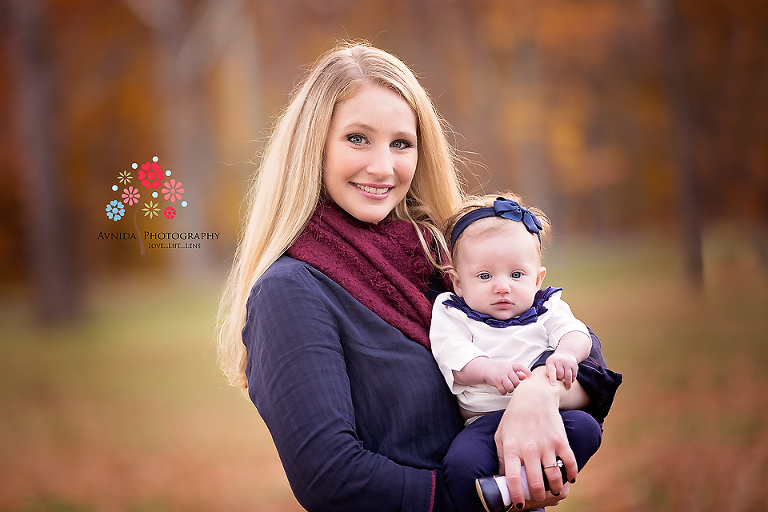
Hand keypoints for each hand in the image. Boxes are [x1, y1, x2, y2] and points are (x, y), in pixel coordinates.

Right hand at [484, 361, 530, 394]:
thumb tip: (527, 377)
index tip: (530, 376)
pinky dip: (503, 392)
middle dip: (515, 385)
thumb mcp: (509, 368)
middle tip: (512, 384)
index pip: (521, 367)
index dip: (526, 371)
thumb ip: (518, 372)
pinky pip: (503, 391)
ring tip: (507, 387)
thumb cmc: (500, 369)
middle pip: (516, 382)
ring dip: (509, 389)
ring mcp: (501, 376)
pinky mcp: (496, 382)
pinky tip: (502, 389)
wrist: (486, 368)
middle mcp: (507, 370)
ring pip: (510, 388)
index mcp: (511, 366)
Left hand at [494, 368, 578, 506]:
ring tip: (554, 492)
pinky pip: (569, 463)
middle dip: (538, 496)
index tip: (519, 503)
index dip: (516, 495)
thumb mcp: (501, 436)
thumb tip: (502, 478)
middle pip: (535, 482)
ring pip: (553, 476)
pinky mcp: (560, 440)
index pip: (512, 478)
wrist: (533, 396)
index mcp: (511, 448)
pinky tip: (569, 479)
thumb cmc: (514, 417)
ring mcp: (546, 444)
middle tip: (539, 498)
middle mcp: (529, 448)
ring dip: (555, 489)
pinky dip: (571, 474)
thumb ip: (501, 457)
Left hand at [545, 350, 578, 388]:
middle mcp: (560, 361)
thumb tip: (550, 384)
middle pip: (560, 375)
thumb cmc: (555, 362)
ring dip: (567, 383)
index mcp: (552, 361)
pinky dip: (572, 380)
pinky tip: (571, 381)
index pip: (552, 371)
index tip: (553, 384)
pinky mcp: (574, 365)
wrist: (566, 353)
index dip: (552, 378)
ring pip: (568, 376)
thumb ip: (549, 373)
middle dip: (559, 379)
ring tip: (567, 388)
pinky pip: (574, 375)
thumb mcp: (549, 364)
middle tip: (559, 380)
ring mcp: (568, 363)